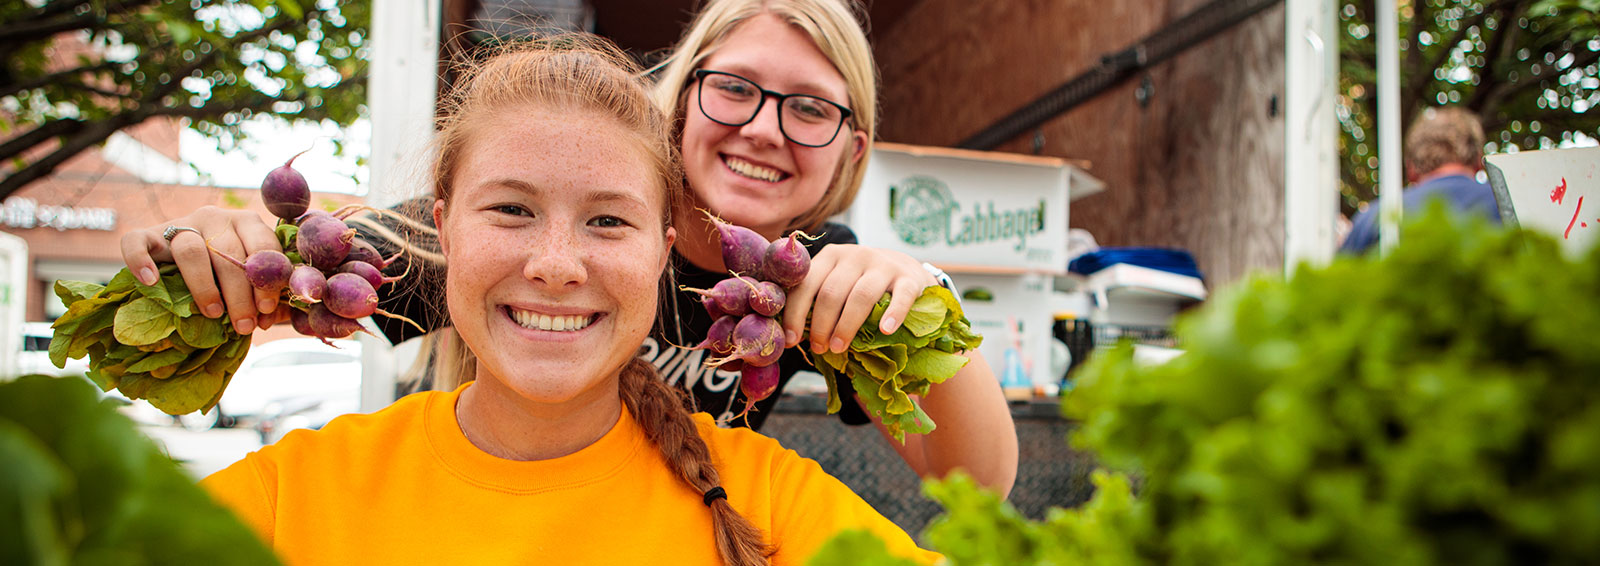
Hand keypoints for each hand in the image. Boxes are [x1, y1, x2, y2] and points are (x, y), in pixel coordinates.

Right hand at [119, 206, 287, 334]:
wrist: (187, 262)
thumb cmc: (229, 277)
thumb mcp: (252, 281)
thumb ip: (265, 295)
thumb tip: (269, 318)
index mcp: (246, 222)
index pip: (262, 246)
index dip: (265, 280)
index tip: (265, 310)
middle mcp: (215, 217)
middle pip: (227, 253)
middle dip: (239, 293)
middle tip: (243, 325)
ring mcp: (181, 223)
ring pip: (190, 250)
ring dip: (203, 286)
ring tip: (213, 313)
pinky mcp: (149, 234)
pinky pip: (137, 242)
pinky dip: (141, 261)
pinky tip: (151, 282)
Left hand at [781, 244, 935, 353]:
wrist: (906, 269)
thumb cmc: (861, 284)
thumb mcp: (837, 282)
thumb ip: (817, 299)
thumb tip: (792, 335)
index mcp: (831, 256)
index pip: (806, 283)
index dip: (795, 313)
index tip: (791, 340)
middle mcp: (856, 255)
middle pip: (831, 292)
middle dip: (821, 324)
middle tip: (819, 348)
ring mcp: (883, 264)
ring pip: (861, 296)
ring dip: (847, 326)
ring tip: (839, 348)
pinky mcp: (909, 277)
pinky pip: (901, 296)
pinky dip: (893, 314)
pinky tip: (885, 330)